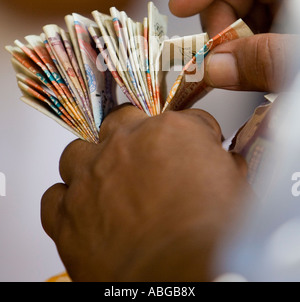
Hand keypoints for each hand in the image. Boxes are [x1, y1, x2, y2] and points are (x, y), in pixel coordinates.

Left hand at [41, 106, 250, 281]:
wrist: (184, 281)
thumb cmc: (212, 240)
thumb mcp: (237, 190)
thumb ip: (225, 165)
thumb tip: (223, 162)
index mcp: (170, 133)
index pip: (184, 120)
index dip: (193, 138)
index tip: (195, 151)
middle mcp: (125, 145)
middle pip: (122, 120)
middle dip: (135, 135)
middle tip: (146, 159)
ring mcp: (91, 177)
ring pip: (77, 153)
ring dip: (91, 165)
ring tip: (106, 184)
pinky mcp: (67, 215)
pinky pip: (54, 198)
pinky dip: (66, 204)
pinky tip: (83, 214)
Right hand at [169, 0, 298, 91]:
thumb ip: (264, 60)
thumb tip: (213, 69)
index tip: (180, 6)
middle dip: (219, 23)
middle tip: (216, 59)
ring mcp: (289, 9)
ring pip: (241, 15)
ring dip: (229, 45)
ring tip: (240, 71)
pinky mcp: (285, 32)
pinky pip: (252, 36)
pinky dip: (243, 55)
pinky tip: (250, 72)